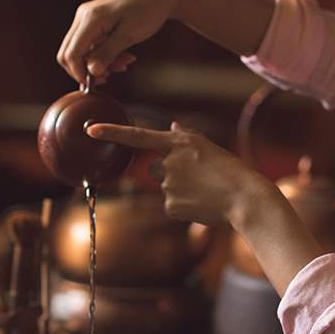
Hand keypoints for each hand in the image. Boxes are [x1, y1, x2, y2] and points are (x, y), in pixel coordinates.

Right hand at [57, 0, 179, 85]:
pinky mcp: (93, 21)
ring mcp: (86, 17)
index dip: (79, 74)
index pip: (71, 54)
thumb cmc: (149, 11)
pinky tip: (122, 56)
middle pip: (68, 53)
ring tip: (124, 63)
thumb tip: (91, 73)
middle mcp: (83, 16)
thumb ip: (108, 53)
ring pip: (80, 51)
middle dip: (87, 69)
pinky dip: (103, 54)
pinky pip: (90, 45)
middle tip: (111, 75)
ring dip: (99, 62)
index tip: (96, 85)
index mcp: (91, 18)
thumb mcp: (130, 35)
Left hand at [86, 122, 268, 226]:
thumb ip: (186, 137)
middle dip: (168, 173)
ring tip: (204, 192)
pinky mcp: (171, 205)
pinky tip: (202, 205)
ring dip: (179, 191)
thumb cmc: (231, 171)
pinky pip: (170, 206)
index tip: (89, 130)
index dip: (111, 133)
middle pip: (153, 168)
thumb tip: (173, 126)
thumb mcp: (209, 147)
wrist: (245, 198)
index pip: (137, 136)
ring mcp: (169, 184)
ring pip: (164, 188)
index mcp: (178, 143)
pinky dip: (184, 207)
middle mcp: (169, 161)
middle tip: (196, 178)